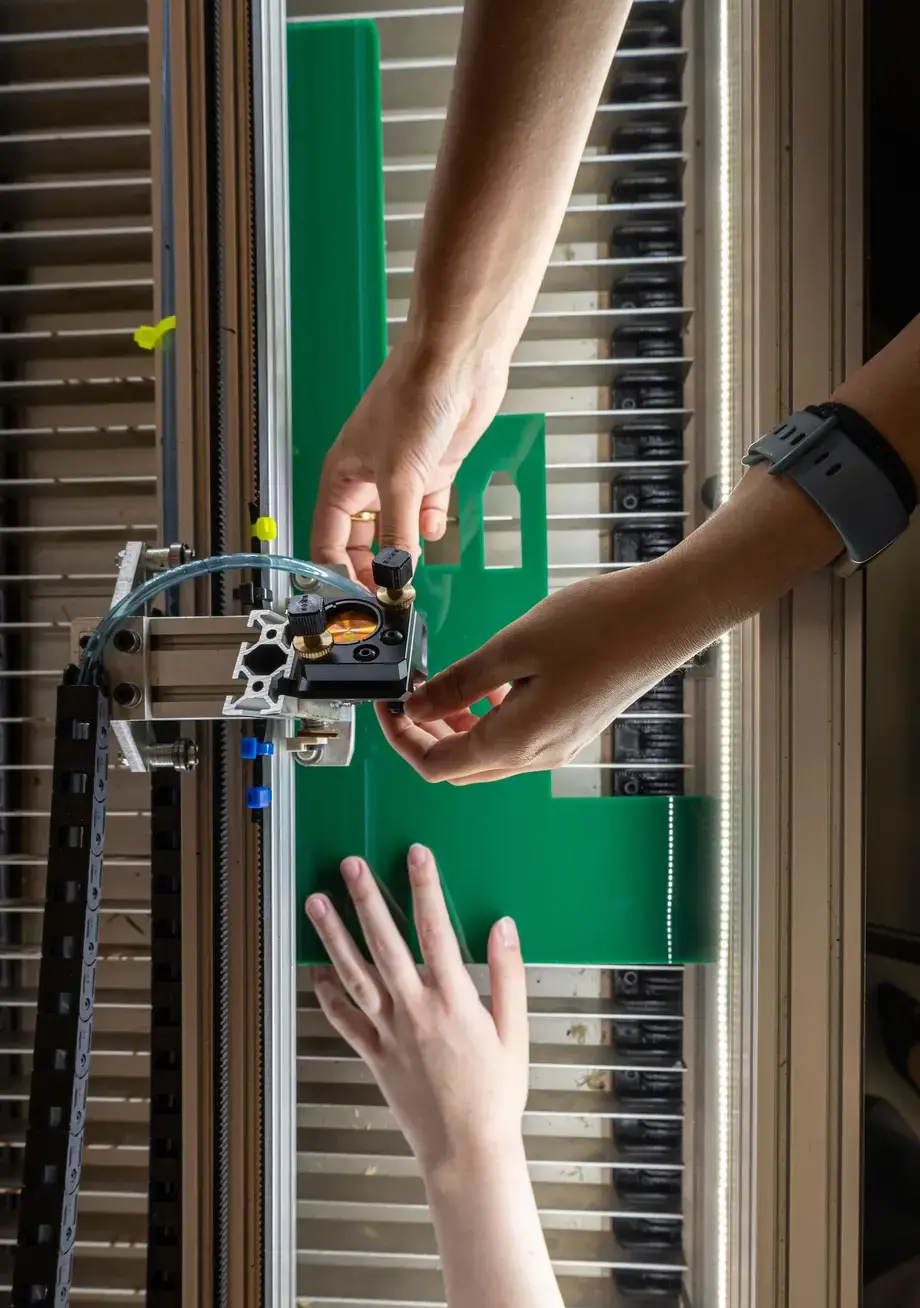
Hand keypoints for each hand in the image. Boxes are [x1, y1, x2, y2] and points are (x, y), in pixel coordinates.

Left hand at [305, 844, 527, 1175]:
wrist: (467, 1151)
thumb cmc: (496, 1095)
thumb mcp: (516, 1031)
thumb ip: (508, 975)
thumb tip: (503, 927)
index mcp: (454, 1001)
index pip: (436, 930)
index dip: (424, 887)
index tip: (416, 855)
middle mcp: (415, 1011)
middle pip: (385, 943)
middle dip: (366, 900)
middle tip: (350, 865)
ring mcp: (390, 1033)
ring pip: (354, 975)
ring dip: (333, 936)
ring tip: (316, 903)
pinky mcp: (375, 1056)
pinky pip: (345, 1021)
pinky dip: (327, 996)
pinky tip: (316, 972)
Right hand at [310, 337, 507, 587]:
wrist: (459, 362)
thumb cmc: (414, 396)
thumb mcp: (401, 477)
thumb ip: (397, 534)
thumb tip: (395, 577)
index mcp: (342, 478)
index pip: (326, 540)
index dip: (336, 572)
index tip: (355, 600)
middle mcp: (368, 480)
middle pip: (361, 541)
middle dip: (374, 567)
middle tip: (390, 593)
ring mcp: (402, 476)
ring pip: (396, 529)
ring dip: (405, 550)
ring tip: (414, 569)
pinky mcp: (434, 470)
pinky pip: (427, 510)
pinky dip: (430, 524)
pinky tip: (434, 526)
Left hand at [377, 564, 708, 783]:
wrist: (667, 617)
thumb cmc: (598, 625)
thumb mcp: (511, 647)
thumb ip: (458, 684)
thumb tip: (415, 707)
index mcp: (517, 741)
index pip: (436, 766)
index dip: (401, 739)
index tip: (389, 703)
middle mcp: (538, 756)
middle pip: (460, 768)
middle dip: (425, 735)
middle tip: (410, 692)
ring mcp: (560, 746)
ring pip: (488, 756)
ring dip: (457, 729)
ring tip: (445, 685)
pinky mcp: (574, 730)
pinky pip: (516, 741)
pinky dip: (489, 721)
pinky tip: (489, 685)